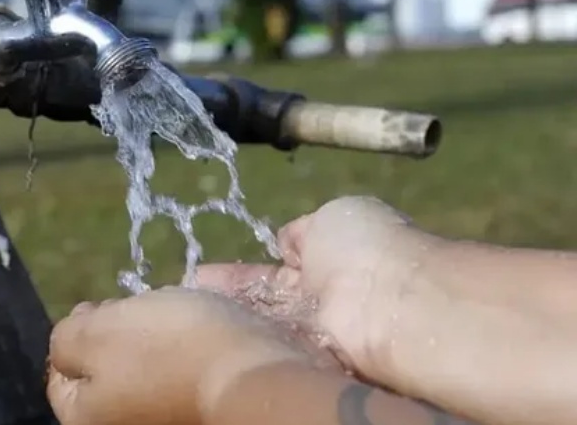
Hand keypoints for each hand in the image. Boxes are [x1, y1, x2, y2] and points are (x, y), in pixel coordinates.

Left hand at [46, 286, 319, 424]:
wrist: (256, 375)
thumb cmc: (169, 349)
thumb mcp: (97, 331)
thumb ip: (66, 337)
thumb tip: (70, 339)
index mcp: (87, 419)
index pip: (60, 376)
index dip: (78, 331)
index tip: (103, 306)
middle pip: (107, 373)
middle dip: (119, 335)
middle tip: (141, 311)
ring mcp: (165, 420)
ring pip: (146, 371)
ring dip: (157, 341)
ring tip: (177, 317)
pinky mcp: (201, 411)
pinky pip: (183, 376)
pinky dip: (188, 353)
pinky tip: (202, 334)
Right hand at [194, 196, 442, 380]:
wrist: (389, 302)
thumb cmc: (364, 248)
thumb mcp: (331, 217)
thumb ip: (303, 232)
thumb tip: (286, 242)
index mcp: (330, 255)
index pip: (279, 265)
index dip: (243, 272)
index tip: (202, 273)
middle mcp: (321, 296)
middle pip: (265, 299)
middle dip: (228, 296)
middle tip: (186, 294)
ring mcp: (314, 331)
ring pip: (263, 323)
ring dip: (229, 317)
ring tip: (186, 314)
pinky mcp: (309, 359)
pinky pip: (269, 347)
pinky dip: (241, 340)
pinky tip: (205, 335)